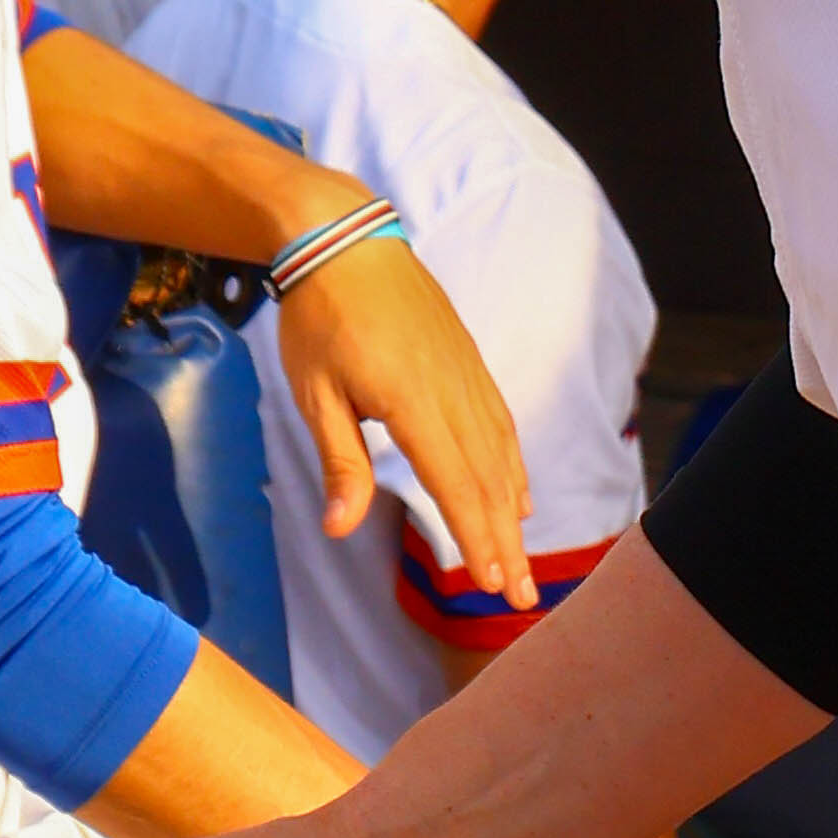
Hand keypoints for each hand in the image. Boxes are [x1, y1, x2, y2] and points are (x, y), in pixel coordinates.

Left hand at [270, 241, 532, 620]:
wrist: (345, 240)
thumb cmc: (320, 317)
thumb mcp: (315, 394)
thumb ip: (341, 462)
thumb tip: (340, 528)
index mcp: (413, 403)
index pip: (455, 485)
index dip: (476, 539)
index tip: (492, 584)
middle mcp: (453, 393)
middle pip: (489, 482)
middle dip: (506, 544)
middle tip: (522, 598)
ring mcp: (468, 376)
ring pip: (502, 456)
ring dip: (514, 514)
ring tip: (522, 561)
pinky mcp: (470, 363)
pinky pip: (502, 426)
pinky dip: (514, 468)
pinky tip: (519, 497)